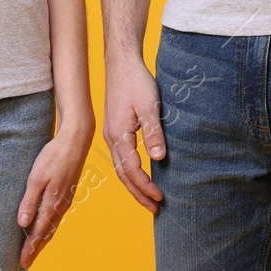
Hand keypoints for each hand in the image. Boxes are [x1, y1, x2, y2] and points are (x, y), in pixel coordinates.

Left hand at [17, 122, 92, 267]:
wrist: (76, 140)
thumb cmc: (54, 155)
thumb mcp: (36, 177)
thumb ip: (30, 201)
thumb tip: (22, 224)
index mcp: (52, 202)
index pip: (39, 231)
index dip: (30, 247)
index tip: (22, 261)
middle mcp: (61, 204)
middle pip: (47, 232)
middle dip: (36, 248)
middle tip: (26, 262)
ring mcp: (66, 199)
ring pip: (53, 225)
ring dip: (43, 239)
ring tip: (34, 250)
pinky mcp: (67, 192)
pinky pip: (57, 216)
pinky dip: (50, 227)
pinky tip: (46, 227)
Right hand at [101, 58, 164, 213]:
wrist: (122, 63)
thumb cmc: (136, 81)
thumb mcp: (149, 106)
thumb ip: (153, 132)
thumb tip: (158, 159)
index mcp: (118, 134)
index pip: (132, 169)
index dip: (146, 185)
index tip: (160, 197)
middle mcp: (111, 137)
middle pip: (122, 174)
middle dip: (138, 193)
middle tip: (155, 208)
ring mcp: (111, 134)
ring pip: (120, 168)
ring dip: (133, 185)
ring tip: (147, 198)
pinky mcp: (114, 129)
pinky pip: (120, 158)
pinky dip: (129, 172)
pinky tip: (139, 174)